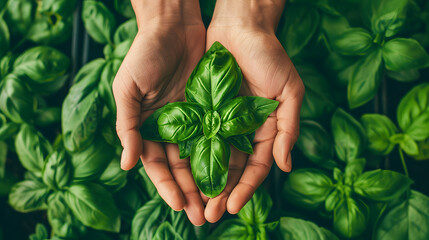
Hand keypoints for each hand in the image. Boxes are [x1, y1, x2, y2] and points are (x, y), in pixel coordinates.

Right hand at [112, 0, 205, 224]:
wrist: (173, 25)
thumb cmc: (145, 55)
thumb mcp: (128, 90)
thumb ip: (127, 126)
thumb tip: (128, 164)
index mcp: (148, 127)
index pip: (157, 164)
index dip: (167, 186)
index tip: (178, 205)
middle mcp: (170, 127)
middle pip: (181, 166)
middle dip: (191, 191)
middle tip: (202, 215)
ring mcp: (192, 118)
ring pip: (201, 156)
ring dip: (209, 179)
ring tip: (219, 203)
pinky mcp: (210, 107)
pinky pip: (218, 135)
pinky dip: (223, 153)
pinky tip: (232, 171)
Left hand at [202, 0, 304, 221]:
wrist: (240, 27)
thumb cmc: (269, 56)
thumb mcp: (289, 92)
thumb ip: (288, 129)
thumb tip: (287, 166)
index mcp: (263, 130)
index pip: (255, 168)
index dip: (245, 189)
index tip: (233, 207)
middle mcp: (239, 130)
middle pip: (229, 169)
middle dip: (219, 193)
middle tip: (207, 216)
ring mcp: (218, 121)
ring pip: (209, 158)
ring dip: (201, 182)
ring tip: (191, 205)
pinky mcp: (199, 109)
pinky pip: (193, 137)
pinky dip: (187, 156)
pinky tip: (180, 174)